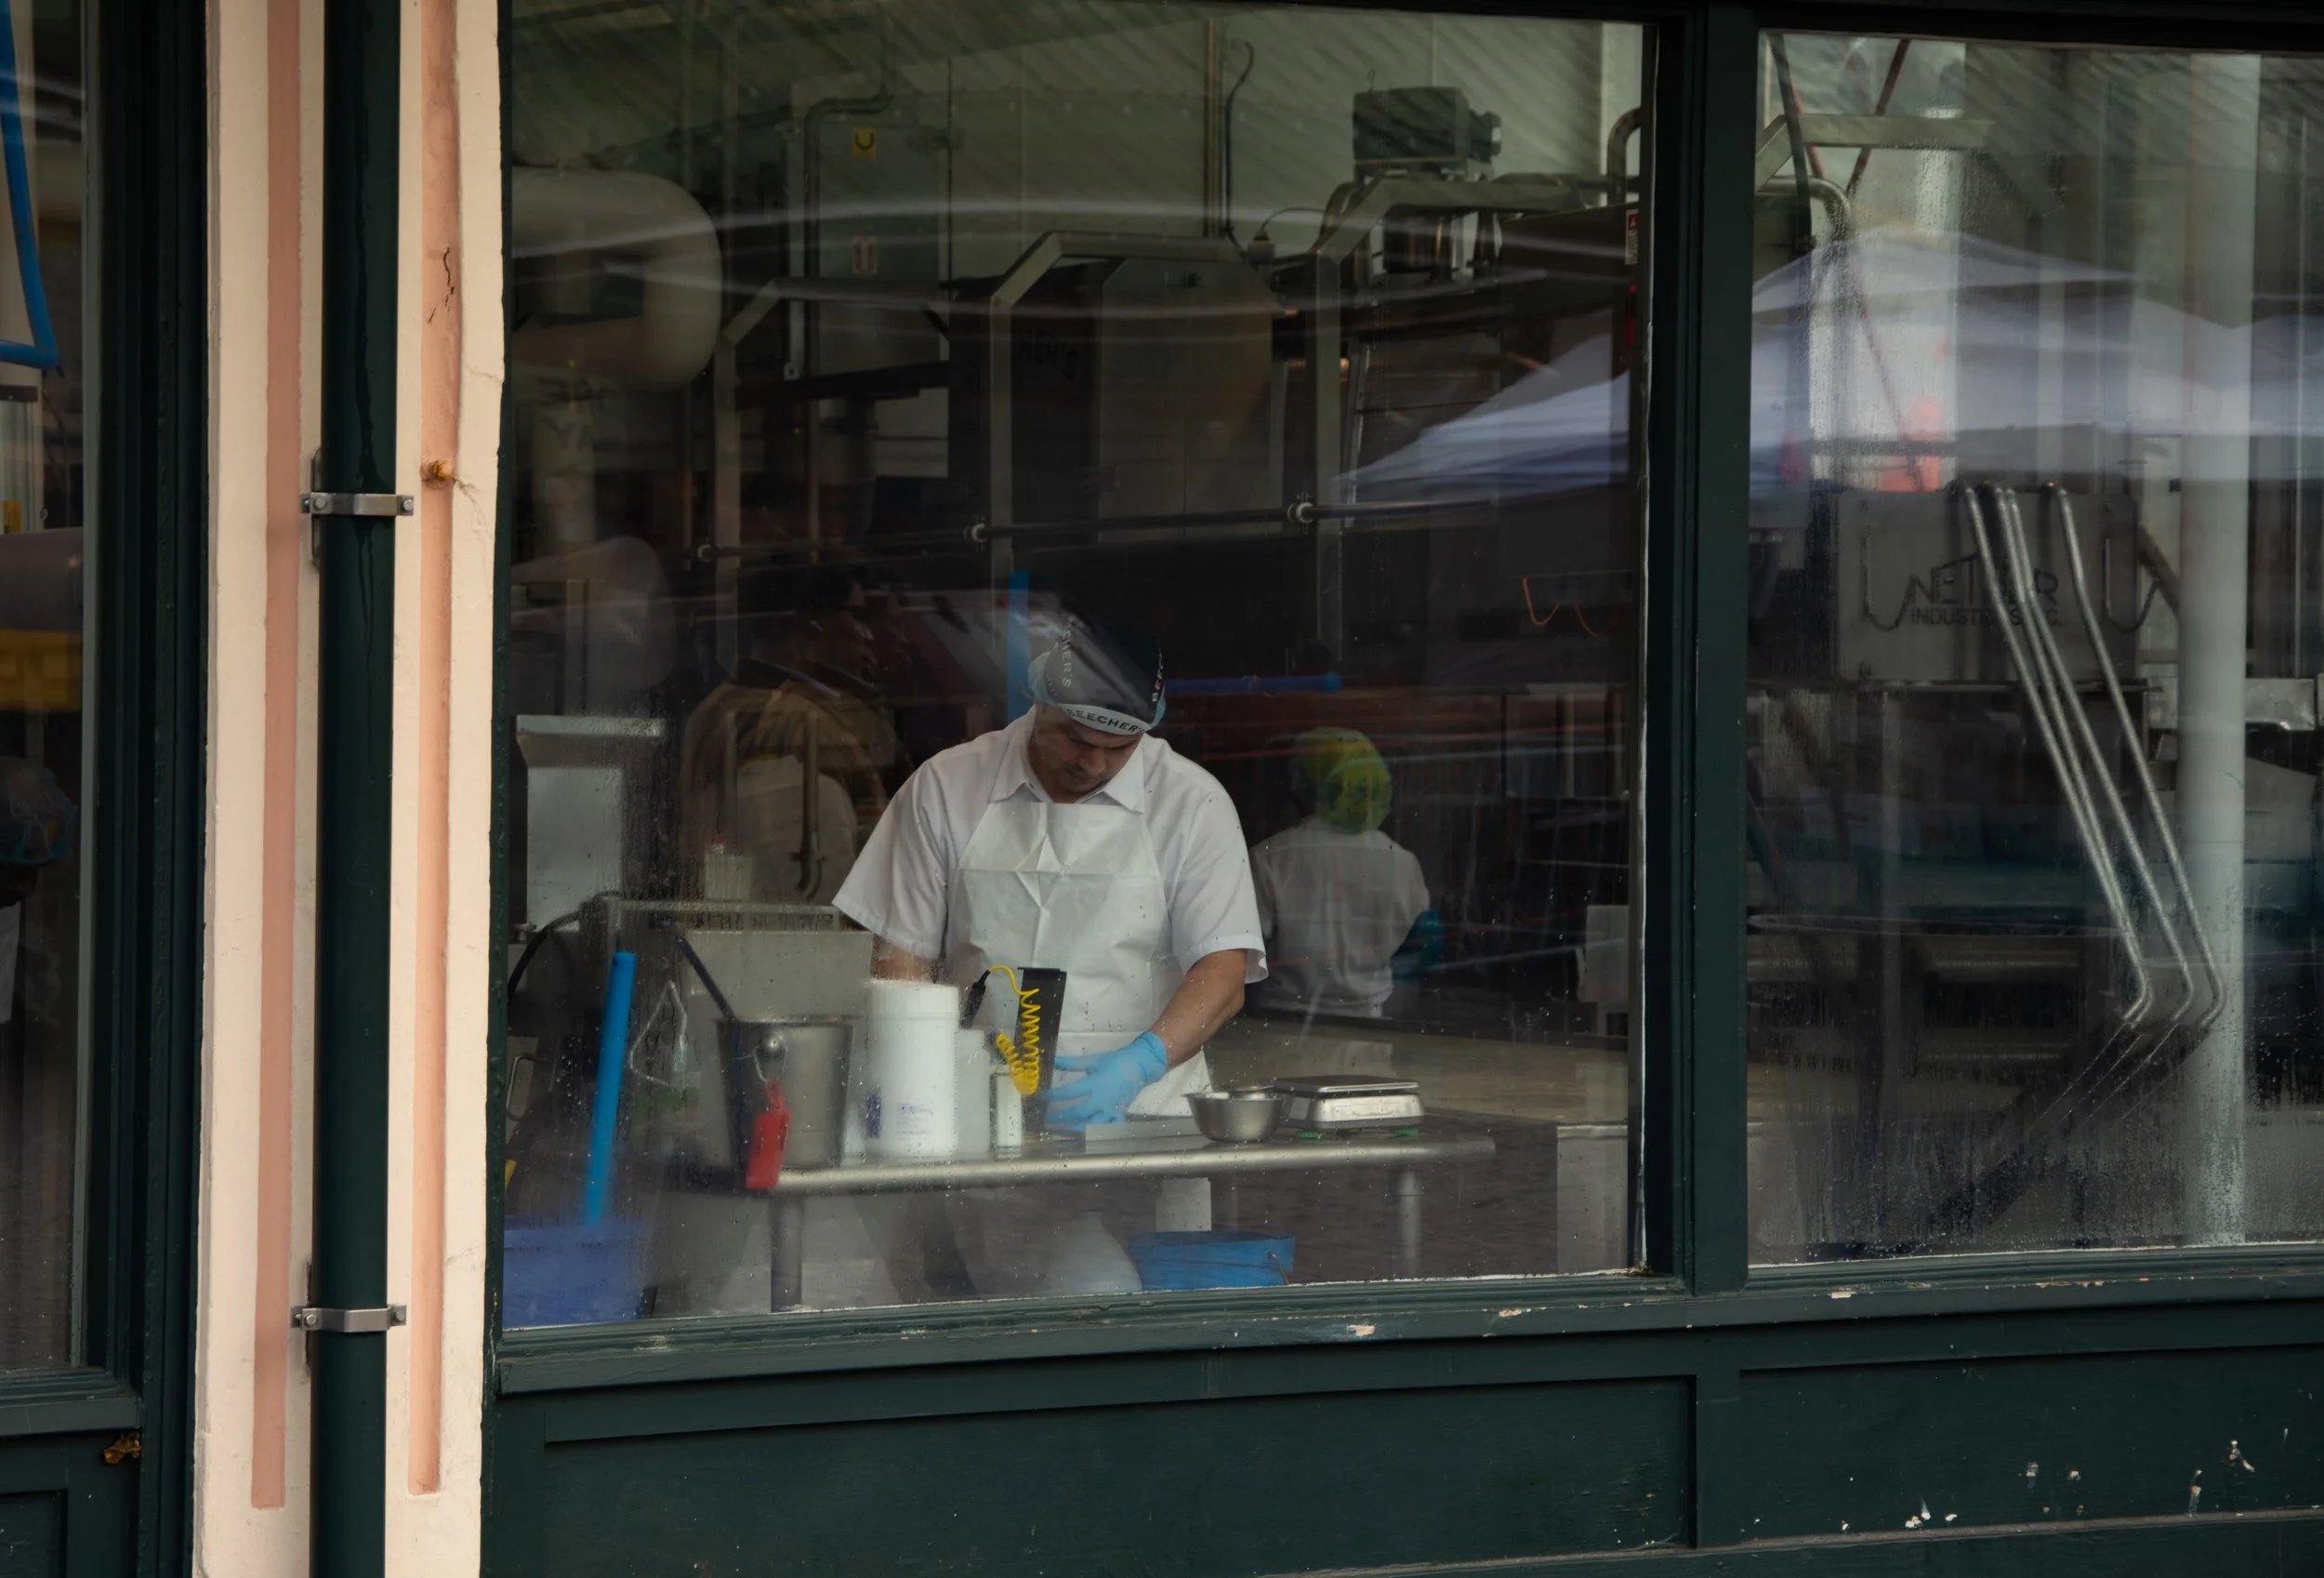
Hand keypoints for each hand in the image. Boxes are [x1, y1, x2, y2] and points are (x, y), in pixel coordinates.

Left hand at [1042, 1033, 1168, 1129]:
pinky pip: (1108, 1128)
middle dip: (1062, 1117)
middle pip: (1079, 1112)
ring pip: (1092, 1124)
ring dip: (1076, 1129)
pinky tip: (1086, 1138)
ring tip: (1062, 1132)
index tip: (1041, 1097)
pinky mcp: (1118, 1114)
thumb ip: (1071, 1063)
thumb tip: (1051, 1061)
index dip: (1053, 1095)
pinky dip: (1098, 1134)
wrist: (1139, 1066)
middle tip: (1047, 1120)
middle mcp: (1102, 1099)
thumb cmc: (1114, 1062)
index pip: (1070, 1092)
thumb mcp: (1092, 1061)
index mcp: (1095, 1083)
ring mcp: (1111, 1109)